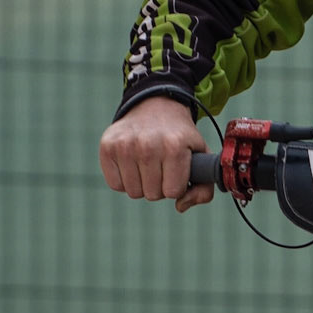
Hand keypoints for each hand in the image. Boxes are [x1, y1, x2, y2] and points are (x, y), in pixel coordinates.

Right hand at [99, 95, 211, 212]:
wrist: (156, 106)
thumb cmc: (180, 138)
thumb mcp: (202, 157)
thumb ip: (204, 189)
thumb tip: (180, 206)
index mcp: (175, 147)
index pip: (172, 192)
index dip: (176, 186)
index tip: (176, 171)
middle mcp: (148, 144)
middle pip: (152, 194)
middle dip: (159, 186)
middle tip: (161, 166)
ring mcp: (125, 145)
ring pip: (133, 192)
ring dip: (142, 184)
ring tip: (147, 164)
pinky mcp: (107, 146)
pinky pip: (116, 185)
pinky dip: (124, 180)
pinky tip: (132, 163)